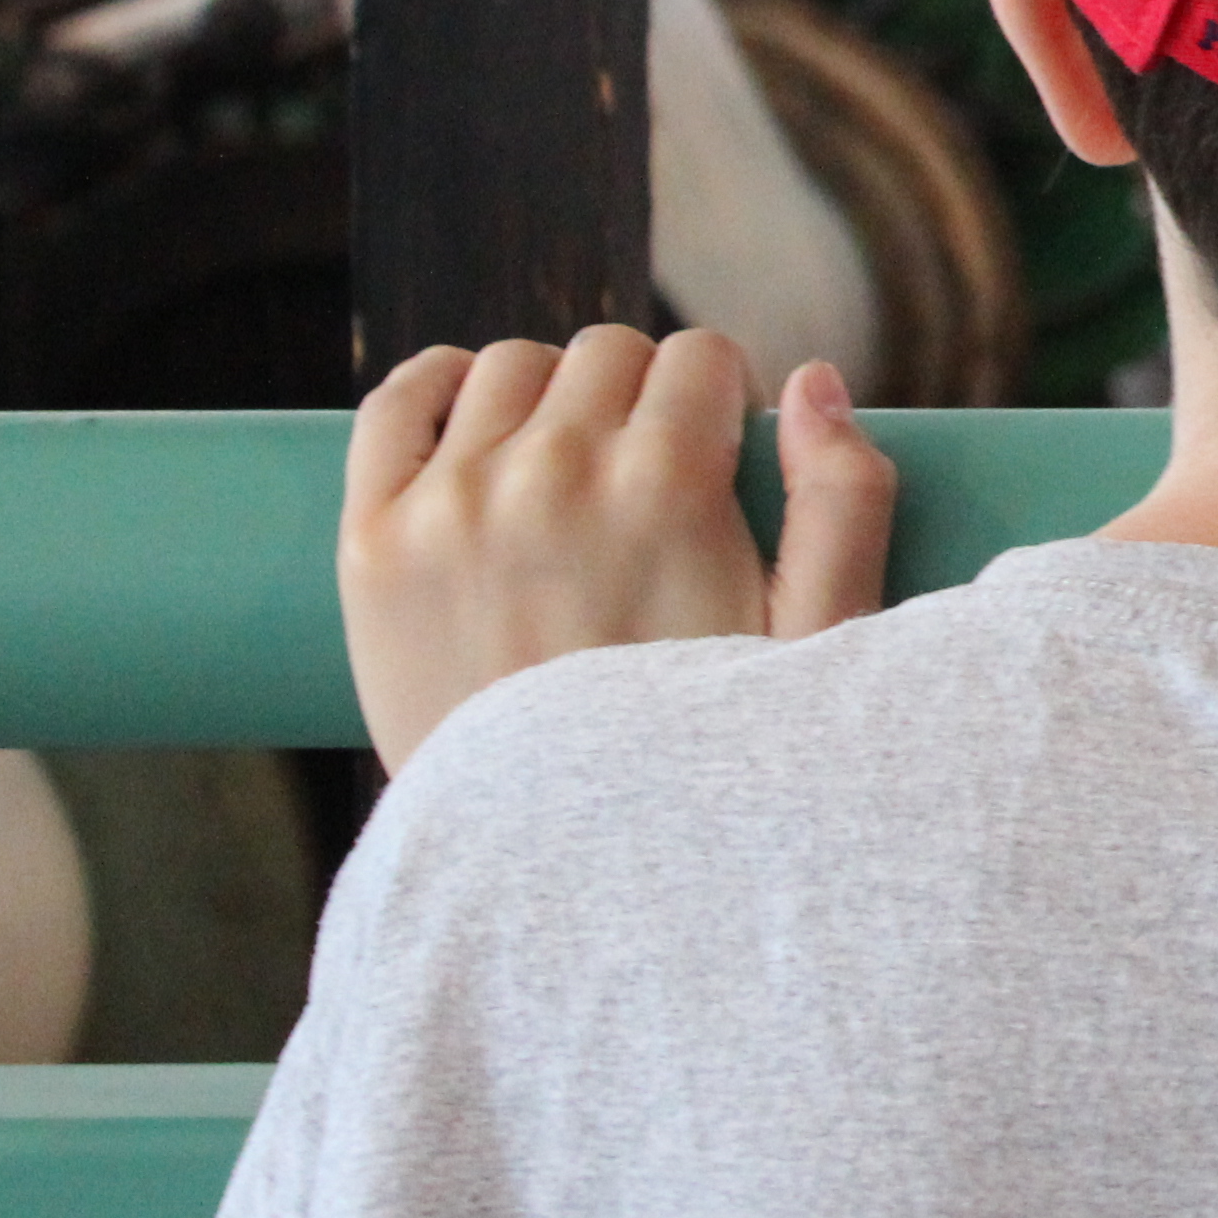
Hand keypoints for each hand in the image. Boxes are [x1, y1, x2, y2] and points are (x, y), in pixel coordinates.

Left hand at [339, 328, 898, 769]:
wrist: (548, 866)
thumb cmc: (699, 759)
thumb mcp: (818, 644)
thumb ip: (845, 501)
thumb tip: (814, 380)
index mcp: (668, 484)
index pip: (701, 354)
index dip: (723, 403)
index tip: (718, 460)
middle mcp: (552, 473)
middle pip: (608, 351)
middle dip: (642, 398)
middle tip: (648, 484)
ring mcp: (449, 503)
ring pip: (508, 366)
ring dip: (549, 399)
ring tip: (569, 474)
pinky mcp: (371, 543)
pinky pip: (395, 402)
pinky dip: (437, 389)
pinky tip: (474, 422)